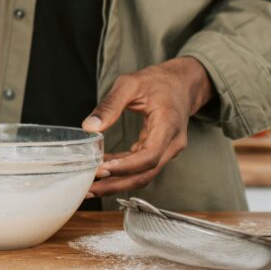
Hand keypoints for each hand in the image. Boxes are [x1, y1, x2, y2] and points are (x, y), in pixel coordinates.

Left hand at [82, 57, 213, 198]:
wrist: (181, 83)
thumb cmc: (157, 81)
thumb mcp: (130, 84)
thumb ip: (110, 105)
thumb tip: (89, 127)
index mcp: (168, 125)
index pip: (150, 156)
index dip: (126, 167)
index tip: (102, 169)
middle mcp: (172, 143)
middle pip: (146, 173)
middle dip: (117, 184)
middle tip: (90, 188)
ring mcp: (168, 149)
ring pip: (144, 174)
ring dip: (118, 182)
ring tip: (92, 186)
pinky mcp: (160, 151)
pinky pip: (142, 166)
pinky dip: (123, 171)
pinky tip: (103, 169)